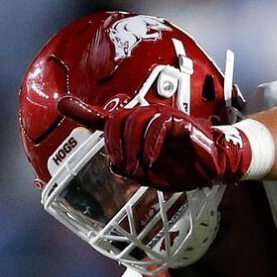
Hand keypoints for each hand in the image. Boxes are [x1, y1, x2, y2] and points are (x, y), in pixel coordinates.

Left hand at [60, 96, 255, 191]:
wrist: (214, 167)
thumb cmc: (183, 168)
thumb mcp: (148, 173)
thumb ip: (128, 165)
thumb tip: (112, 162)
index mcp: (137, 130)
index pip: (106, 118)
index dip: (84, 111)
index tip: (62, 103)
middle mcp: (147, 118)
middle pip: (116, 120)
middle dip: (115, 146)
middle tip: (125, 166)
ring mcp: (163, 116)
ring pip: (134, 122)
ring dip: (133, 149)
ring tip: (141, 167)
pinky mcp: (178, 120)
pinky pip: (157, 126)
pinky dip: (151, 145)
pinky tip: (153, 159)